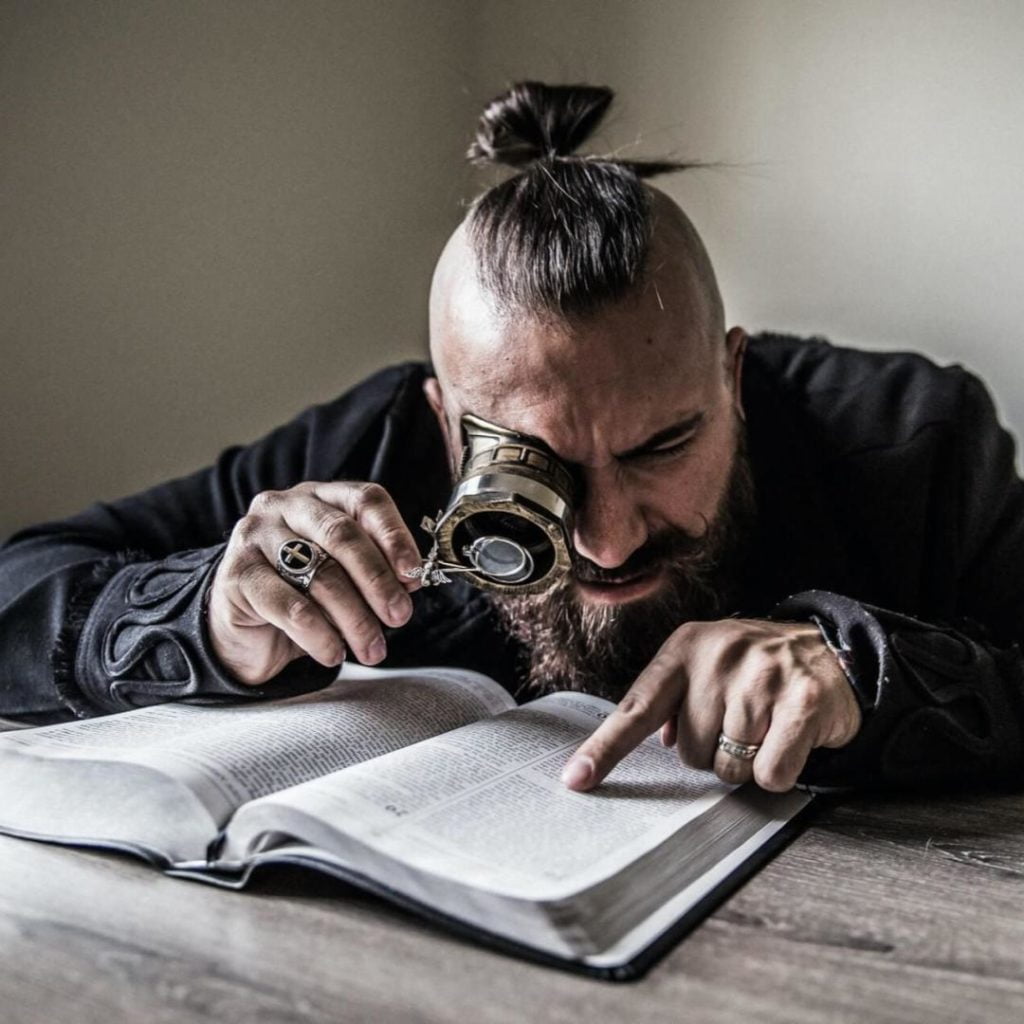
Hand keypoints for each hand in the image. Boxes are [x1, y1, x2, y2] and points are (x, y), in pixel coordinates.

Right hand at [207, 481, 421, 684]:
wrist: (245, 631)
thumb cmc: (303, 595)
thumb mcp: (345, 578)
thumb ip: (375, 570)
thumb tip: (410, 583)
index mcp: (321, 497)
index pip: (365, 500)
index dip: (395, 536)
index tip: (413, 576)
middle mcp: (284, 506)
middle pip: (343, 534)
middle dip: (377, 581)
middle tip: (399, 617)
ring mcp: (254, 537)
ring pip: (319, 573)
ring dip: (354, 618)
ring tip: (372, 649)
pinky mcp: (235, 575)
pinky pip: (288, 607)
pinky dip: (319, 635)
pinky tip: (334, 654)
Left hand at [561, 619, 861, 792]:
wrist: (830, 650)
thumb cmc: (754, 669)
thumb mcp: (706, 665)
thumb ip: (671, 698)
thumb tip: (654, 740)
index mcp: (685, 649)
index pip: (636, 707)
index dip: (605, 748)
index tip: (576, 779)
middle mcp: (720, 657)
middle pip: (689, 752)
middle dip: (712, 751)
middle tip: (738, 721)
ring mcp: (762, 677)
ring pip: (729, 767)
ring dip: (746, 762)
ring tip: (765, 725)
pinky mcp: (803, 702)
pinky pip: (770, 773)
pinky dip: (778, 771)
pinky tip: (789, 739)